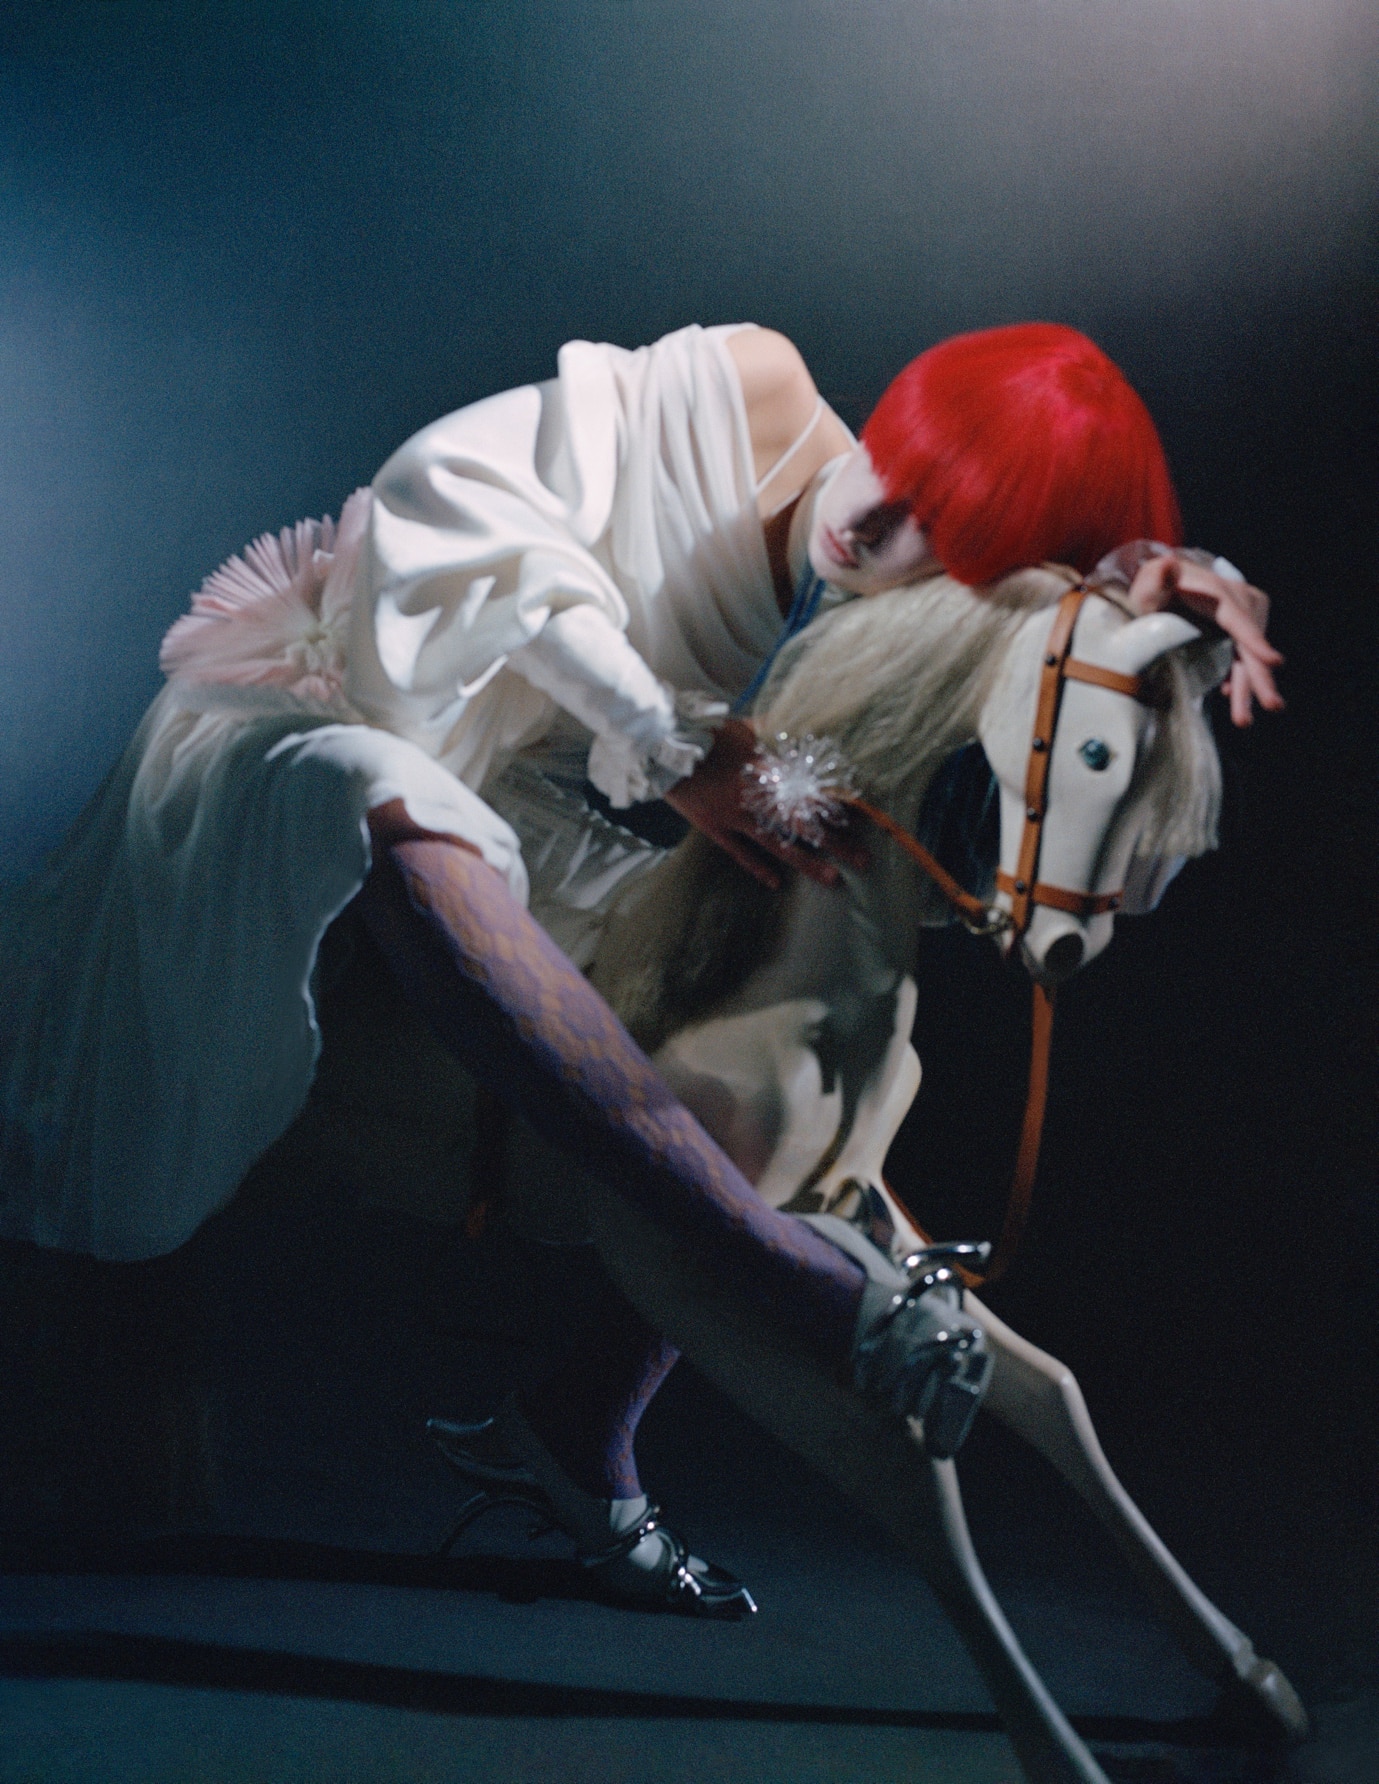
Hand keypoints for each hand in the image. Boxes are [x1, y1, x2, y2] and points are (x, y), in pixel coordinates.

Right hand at [663, 717, 868, 890]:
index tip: (861, 821)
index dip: (837, 808)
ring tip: (832, 878)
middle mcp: (757, 796)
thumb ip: (776, 733)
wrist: (665, 746)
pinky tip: (776, 882)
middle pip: (804, 824)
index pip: (812, 793)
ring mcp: (735, 815)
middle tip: (863, 860)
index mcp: (768, 769)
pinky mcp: (715, 827)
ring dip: (807, 862)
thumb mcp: (746, 727)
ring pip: (777, 844)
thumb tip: (804, 730)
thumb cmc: (707, 733)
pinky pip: (740, 852)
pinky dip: (758, 867)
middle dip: (836, 842)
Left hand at [1126, 553, 1283, 726]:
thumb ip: (1157, 578)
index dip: (1255, 642)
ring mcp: (1241, 618)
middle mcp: (1237, 603)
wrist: (1165, 582)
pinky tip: (1228, 696)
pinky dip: (1238, 678)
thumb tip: (1166, 564)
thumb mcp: (1150, 583)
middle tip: (1272, 706)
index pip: (1239, 619)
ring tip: (1243, 719)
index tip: (1274, 662)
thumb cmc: (1154, 586)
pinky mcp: (1238, 631)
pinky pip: (1243, 657)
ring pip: (1248, 656)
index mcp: (1218, 593)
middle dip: (1260, 677)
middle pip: (1250, 645)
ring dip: (1249, 688)